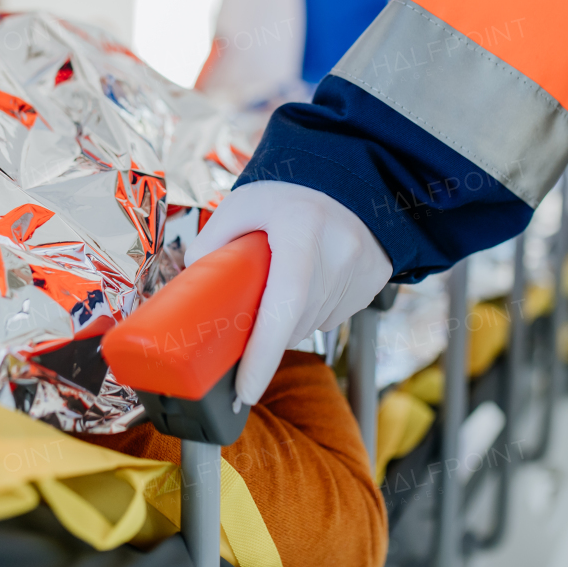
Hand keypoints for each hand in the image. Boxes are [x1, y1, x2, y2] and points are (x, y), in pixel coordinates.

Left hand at [185, 181, 392, 404]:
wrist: (344, 178)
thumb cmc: (286, 193)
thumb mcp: (241, 205)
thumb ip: (212, 243)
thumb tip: (192, 292)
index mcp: (300, 227)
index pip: (284, 303)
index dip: (263, 353)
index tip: (244, 390)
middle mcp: (338, 249)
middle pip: (296, 322)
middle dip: (267, 334)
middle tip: (247, 320)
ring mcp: (362, 267)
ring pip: (315, 324)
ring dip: (292, 321)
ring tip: (282, 284)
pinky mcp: (375, 279)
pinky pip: (336, 315)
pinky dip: (315, 311)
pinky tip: (310, 283)